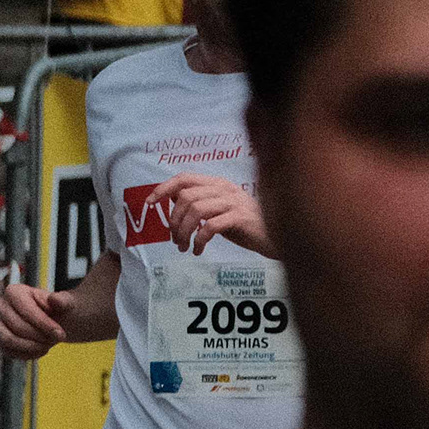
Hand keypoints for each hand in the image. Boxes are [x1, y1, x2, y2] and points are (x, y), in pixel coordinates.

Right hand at [0, 280, 68, 359]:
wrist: (52, 319)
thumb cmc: (57, 308)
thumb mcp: (65, 302)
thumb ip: (63, 300)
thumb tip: (55, 299)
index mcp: (14, 291)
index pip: (26, 310)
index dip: (44, 324)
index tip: (60, 334)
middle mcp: (0, 306)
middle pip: (18, 327)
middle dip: (40, 336)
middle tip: (57, 339)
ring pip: (9, 341)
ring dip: (32, 347)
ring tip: (49, 345)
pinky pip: (9, 352)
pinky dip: (27, 354)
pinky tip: (42, 349)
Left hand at [150, 174, 269, 255]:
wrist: (278, 237)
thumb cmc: (247, 226)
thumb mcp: (221, 211)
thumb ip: (201, 203)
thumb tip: (172, 199)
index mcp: (220, 185)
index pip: (186, 178)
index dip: (164, 188)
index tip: (150, 203)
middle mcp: (227, 189)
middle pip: (187, 196)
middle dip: (173, 220)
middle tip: (174, 239)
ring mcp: (235, 202)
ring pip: (196, 210)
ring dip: (184, 232)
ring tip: (184, 247)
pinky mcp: (241, 218)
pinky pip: (210, 226)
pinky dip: (198, 240)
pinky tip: (198, 250)